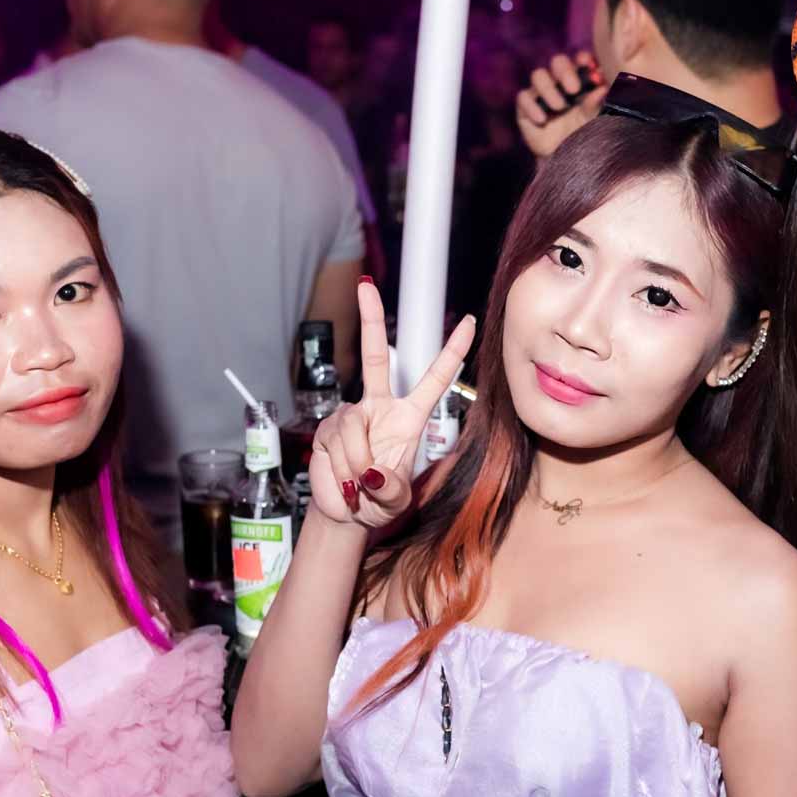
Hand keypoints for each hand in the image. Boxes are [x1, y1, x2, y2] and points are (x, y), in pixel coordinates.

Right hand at [308, 280, 475, 529]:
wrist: (346, 512)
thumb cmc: (379, 501)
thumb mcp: (397, 501)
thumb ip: (392, 489)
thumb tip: (373, 473)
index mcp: (409, 418)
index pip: (434, 378)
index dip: (452, 352)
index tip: (469, 323)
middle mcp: (379, 409)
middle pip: (374, 357)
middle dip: (369, 319)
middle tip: (365, 284)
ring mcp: (351, 416)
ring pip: (355, 425)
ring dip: (358, 461)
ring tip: (361, 482)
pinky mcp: (327, 429)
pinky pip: (338, 440)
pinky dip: (344, 464)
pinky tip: (345, 478)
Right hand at [515, 51, 606, 158]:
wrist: (565, 161)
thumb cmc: (583, 136)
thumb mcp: (592, 120)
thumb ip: (595, 104)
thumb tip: (602, 88)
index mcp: (580, 80)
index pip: (580, 60)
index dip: (583, 59)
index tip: (589, 66)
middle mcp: (560, 83)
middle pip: (558, 62)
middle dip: (565, 71)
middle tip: (574, 89)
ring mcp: (541, 93)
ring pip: (538, 75)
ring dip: (549, 89)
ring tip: (560, 107)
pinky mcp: (525, 107)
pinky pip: (524, 98)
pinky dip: (533, 107)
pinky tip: (543, 120)